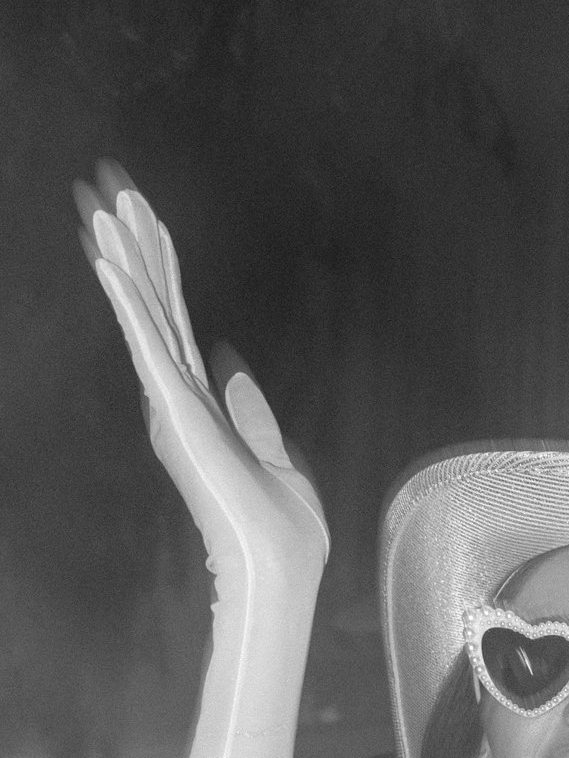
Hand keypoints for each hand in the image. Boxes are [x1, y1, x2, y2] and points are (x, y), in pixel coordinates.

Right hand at [77, 166, 326, 593]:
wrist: (278, 572)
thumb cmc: (282, 533)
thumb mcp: (279, 458)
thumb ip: (253, 410)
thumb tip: (231, 361)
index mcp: (202, 405)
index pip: (176, 322)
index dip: (160, 269)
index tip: (144, 222)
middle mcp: (179, 398)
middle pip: (153, 305)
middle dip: (132, 244)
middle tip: (108, 185)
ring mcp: (172, 404)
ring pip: (144, 313)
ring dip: (122, 255)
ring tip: (97, 202)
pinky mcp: (174, 410)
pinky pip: (147, 342)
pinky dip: (127, 299)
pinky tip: (107, 258)